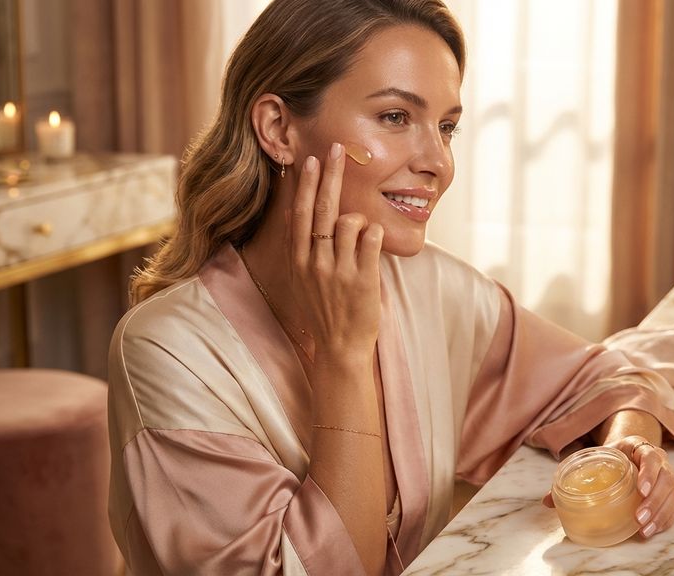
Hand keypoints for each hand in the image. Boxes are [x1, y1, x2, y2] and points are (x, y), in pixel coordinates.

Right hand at [288, 142, 383, 356]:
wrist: (339, 348)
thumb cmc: (323, 310)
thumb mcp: (302, 278)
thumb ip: (302, 247)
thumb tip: (299, 212)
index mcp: (298, 260)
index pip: (300, 213)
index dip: (306, 184)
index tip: (310, 160)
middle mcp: (315, 261)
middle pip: (323, 208)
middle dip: (331, 175)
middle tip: (338, 149)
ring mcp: (339, 270)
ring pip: (350, 221)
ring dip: (359, 219)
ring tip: (360, 236)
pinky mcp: (363, 278)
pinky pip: (371, 239)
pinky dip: (375, 232)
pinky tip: (375, 236)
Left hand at [541, 436, 673, 539]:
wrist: (630, 451)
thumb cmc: (613, 457)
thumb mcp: (596, 459)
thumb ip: (574, 476)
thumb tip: (546, 500)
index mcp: (640, 448)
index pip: (651, 457)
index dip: (649, 472)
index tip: (641, 488)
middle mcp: (660, 462)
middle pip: (665, 480)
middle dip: (654, 501)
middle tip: (639, 517)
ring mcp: (668, 478)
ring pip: (672, 495)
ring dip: (660, 514)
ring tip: (644, 528)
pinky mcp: (671, 493)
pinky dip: (665, 520)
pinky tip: (651, 530)